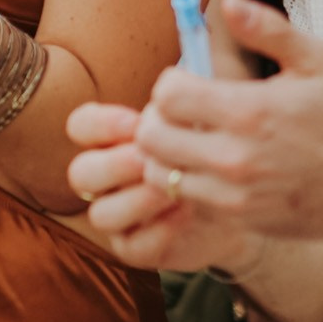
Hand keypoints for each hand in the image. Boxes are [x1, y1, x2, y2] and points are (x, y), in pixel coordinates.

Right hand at [67, 101, 263, 274]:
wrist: (241, 204)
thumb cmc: (214, 152)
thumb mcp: (201, 123)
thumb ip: (187, 103)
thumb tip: (190, 72)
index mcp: (111, 141)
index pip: (81, 126)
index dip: (101, 124)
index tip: (139, 124)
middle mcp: (105, 180)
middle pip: (81, 173)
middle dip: (114, 165)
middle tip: (151, 160)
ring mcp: (117, 217)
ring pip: (101, 214)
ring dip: (137, 200)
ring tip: (176, 189)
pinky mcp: (136, 248)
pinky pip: (132, 247)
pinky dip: (159, 230)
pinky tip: (187, 211)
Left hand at [130, 0, 322, 245]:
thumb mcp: (318, 60)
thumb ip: (268, 29)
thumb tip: (228, 4)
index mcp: (250, 112)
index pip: (168, 95)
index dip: (171, 81)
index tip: (190, 81)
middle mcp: (235, 158)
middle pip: (152, 137)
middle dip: (158, 116)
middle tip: (181, 110)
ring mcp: (235, 195)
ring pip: (161, 174)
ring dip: (165, 153)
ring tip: (190, 138)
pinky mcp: (241, 220)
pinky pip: (187, 201)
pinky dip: (186, 182)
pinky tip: (208, 166)